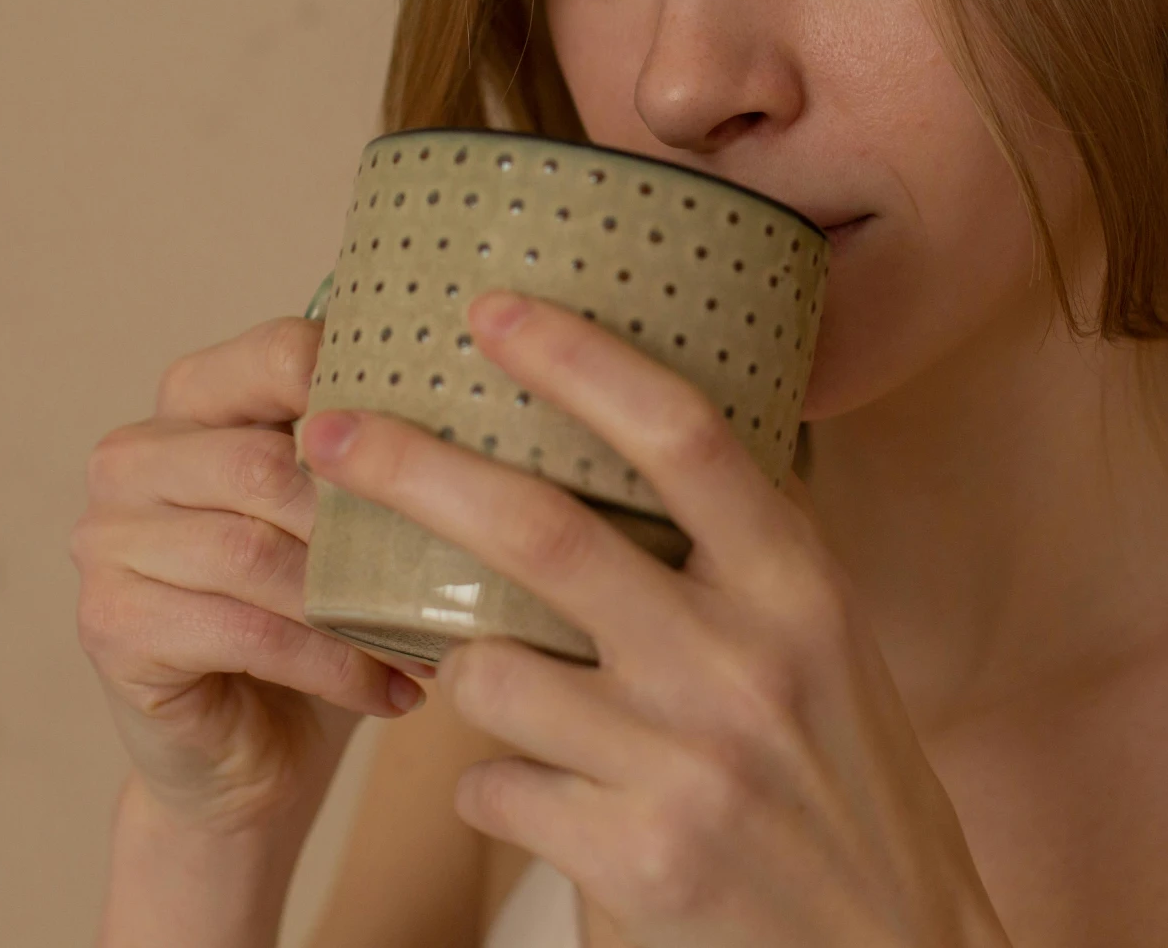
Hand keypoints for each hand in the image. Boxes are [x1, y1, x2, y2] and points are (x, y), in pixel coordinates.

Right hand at [71, 316, 427, 838]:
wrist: (249, 755)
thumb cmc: (318, 616)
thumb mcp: (353, 521)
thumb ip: (382, 455)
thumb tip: (497, 411)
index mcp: (192, 400)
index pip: (277, 354)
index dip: (365, 392)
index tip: (447, 443)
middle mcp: (132, 456)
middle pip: (264, 462)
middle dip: (365, 521)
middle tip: (452, 565)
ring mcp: (107, 540)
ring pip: (254, 552)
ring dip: (357, 605)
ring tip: (434, 641)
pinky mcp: (111, 625)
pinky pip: (244, 631)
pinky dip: (334, 664)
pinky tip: (394, 689)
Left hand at [295, 290, 1013, 947]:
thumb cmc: (839, 781)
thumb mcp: (823, 644)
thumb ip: (738, 557)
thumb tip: (625, 435)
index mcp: (797, 586)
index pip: (683, 436)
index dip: (578, 360)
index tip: (489, 308)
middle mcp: (747, 661)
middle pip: (543, 532)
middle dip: (413, 468)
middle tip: (328, 426)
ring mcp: (690, 763)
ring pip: (490, 672)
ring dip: (467, 673)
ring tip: (518, 696)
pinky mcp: (639, 859)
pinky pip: (492, 787)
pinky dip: (496, 785)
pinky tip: (551, 800)